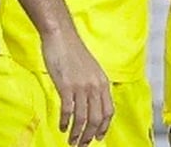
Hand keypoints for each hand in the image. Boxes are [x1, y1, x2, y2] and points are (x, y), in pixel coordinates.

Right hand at [40, 25, 112, 145]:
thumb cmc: (72, 50)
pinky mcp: (66, 86)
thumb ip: (93, 85)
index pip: (109, 111)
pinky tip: (62, 127)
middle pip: (96, 119)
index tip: (98, 137)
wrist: (61, 35)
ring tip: (72, 141)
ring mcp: (81, 86)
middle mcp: (95, 86)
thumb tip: (92, 102)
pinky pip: (68, 111)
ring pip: (83, 119)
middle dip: (89, 136)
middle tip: (82, 145)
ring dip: (77, 134)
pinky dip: (66, 122)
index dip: (104, 127)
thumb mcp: (90, 69)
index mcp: (102, 82)